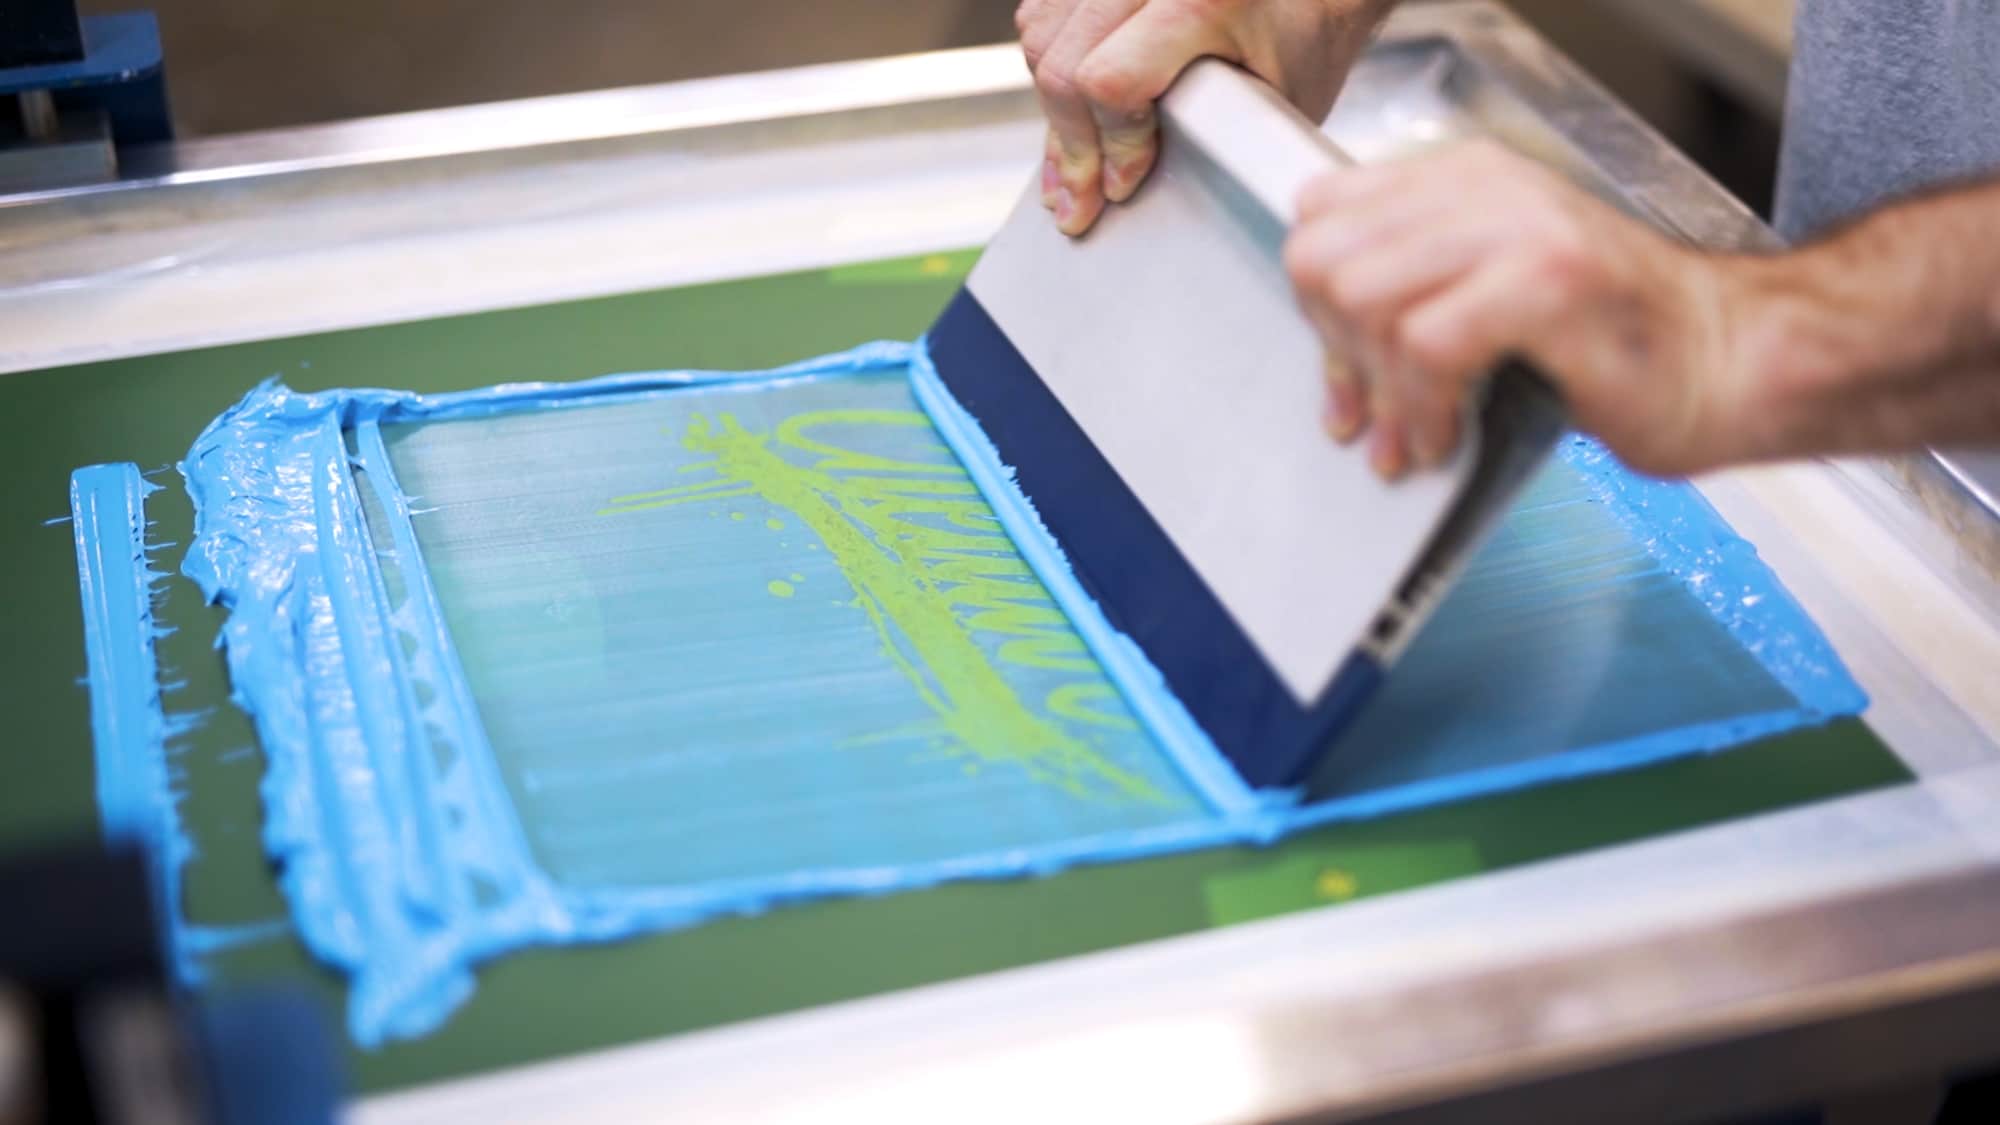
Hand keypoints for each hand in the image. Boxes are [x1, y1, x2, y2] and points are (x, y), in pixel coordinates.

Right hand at [1017, 0, 1394, 234]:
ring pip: (1041, 35)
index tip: (1119, 187)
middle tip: (1080, 197)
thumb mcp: (1270, 102)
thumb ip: (1196, 141)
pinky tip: (1067, 102)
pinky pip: (1043, 13)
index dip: (1110, 146)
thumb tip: (1117, 190)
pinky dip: (1048, 62)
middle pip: (1061, 61)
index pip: (1110, 80)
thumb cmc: (1303, 38)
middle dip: (1070, 144)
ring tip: (1071, 158)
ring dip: (1050, 105)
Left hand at [1283, 140, 1762, 477]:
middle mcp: (1486, 189)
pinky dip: (1423, 408)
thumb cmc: (1619, 345)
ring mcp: (1521, 228)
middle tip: (1377, 411)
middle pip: (1325, 259)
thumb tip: (1334, 365)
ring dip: (1380, 389)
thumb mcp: (1495, 298)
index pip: (1320, 216)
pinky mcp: (1548, 282)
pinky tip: (1450, 437)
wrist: (1734, 364)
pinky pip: (1425, 345)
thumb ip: (1415, 300)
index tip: (1348, 368)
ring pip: (1363, 298)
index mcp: (1464, 180)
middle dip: (1337, 352)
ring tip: (1416, 435)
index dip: (1317, 305)